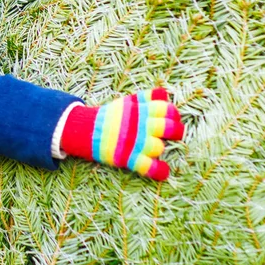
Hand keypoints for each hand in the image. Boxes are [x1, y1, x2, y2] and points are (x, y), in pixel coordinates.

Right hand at [60, 88, 183, 180]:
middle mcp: (140, 125)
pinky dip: (159, 171)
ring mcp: (135, 142)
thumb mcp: (128, 102)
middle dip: (176, 132)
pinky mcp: (128, 158)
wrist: (88, 130)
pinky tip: (163, 170)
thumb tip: (165, 93)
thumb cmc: (112, 116)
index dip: (173, 114)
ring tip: (153, 147)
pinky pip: (149, 168)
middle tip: (171, 134)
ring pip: (159, 148)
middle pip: (169, 128)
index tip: (172, 118)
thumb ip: (147, 97)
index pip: (167, 109)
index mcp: (140, 110)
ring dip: (159, 148)